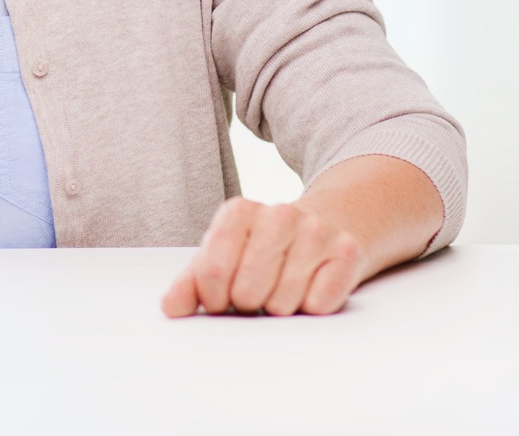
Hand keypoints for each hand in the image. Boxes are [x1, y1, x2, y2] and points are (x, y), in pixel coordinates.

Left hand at [160, 196, 366, 316]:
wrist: (327, 223)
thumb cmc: (265, 246)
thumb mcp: (224, 256)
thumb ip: (192, 281)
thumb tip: (171, 307)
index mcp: (239, 211)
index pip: (212, 271)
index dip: (213, 298)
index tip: (221, 299)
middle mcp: (279, 214)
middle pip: (248, 292)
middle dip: (248, 304)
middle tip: (256, 292)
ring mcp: (316, 231)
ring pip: (284, 304)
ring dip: (280, 307)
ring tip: (284, 286)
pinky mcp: (347, 252)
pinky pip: (319, 305)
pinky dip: (311, 306)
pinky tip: (311, 285)